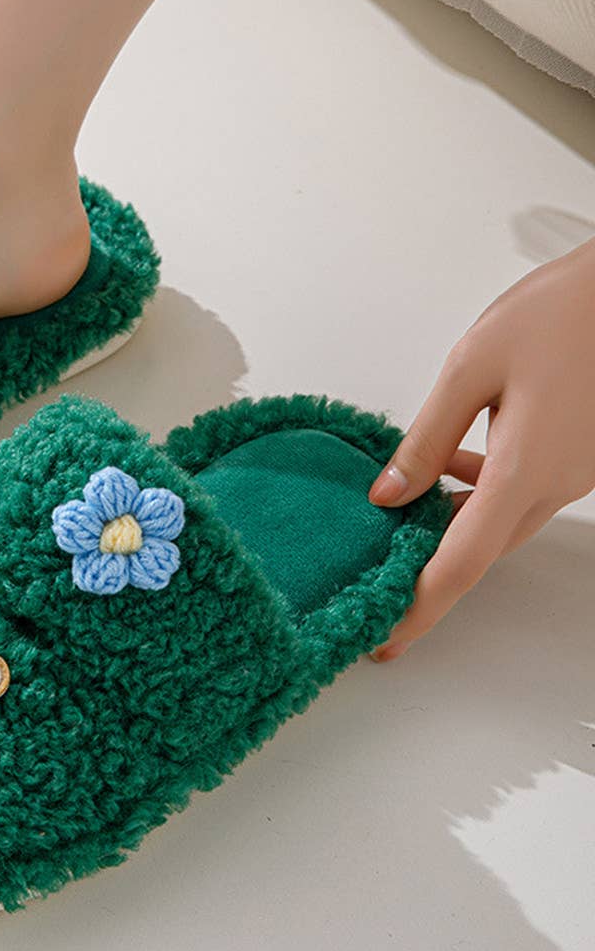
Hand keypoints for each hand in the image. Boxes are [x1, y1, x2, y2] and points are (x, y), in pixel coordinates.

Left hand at [368, 235, 594, 659]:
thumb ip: (425, 438)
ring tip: (396, 513)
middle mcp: (555, 484)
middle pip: (479, 548)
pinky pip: (518, 490)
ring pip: (498, 519)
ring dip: (448, 522)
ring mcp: (573, 472)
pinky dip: (476, 490)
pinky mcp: (577, 454)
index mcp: (523, 473)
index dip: (421, 606)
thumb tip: (388, 495)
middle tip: (376, 580)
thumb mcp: (471, 368)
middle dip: (427, 568)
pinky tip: (448, 461)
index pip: (462, 562)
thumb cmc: (562, 313)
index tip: (389, 637)